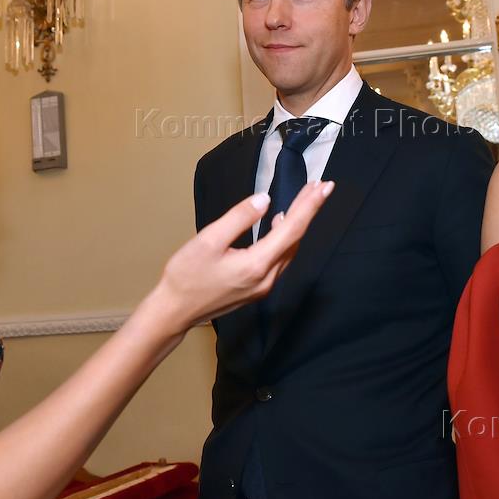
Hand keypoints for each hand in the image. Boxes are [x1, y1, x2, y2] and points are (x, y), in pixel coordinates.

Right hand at [152, 181, 333, 330]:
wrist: (174, 311)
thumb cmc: (186, 276)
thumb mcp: (208, 240)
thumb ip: (239, 218)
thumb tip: (264, 199)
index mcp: (256, 265)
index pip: (292, 229)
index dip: (309, 206)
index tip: (324, 187)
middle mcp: (267, 278)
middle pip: (295, 239)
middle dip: (308, 210)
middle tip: (320, 186)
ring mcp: (263, 286)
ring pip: (289, 249)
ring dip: (298, 224)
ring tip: (304, 200)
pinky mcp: (256, 288)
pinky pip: (279, 259)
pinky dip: (285, 238)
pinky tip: (279, 224)